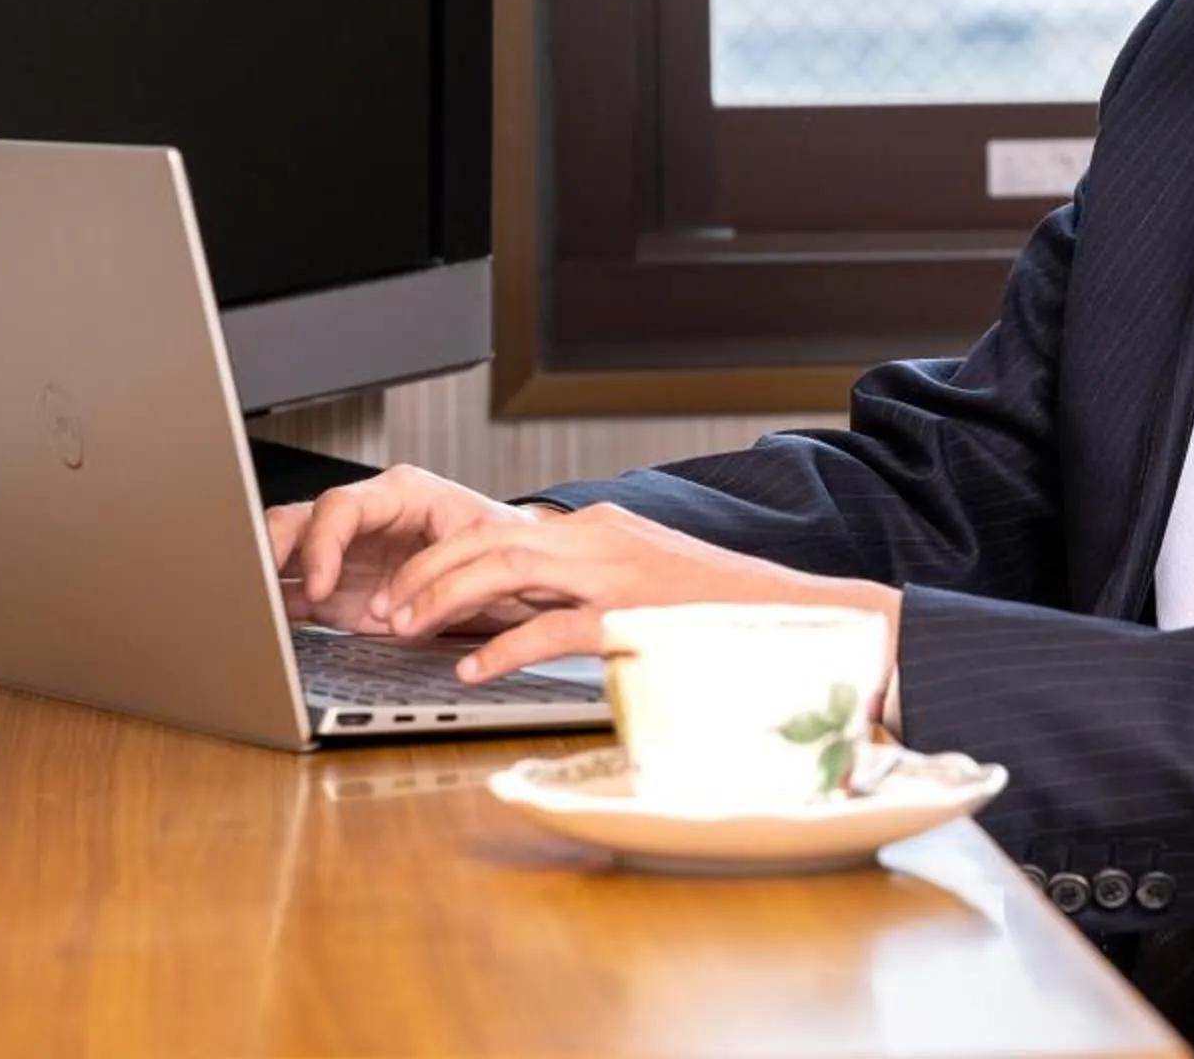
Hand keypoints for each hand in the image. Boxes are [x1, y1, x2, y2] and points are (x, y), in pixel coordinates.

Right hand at [264, 465, 552, 634]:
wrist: (516, 576)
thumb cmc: (506, 547)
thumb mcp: (487, 550)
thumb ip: (441, 572)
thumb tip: (395, 608)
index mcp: (400, 495)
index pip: (342, 506)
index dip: (323, 544)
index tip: (324, 586)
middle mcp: (364, 521)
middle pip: (298, 521)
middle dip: (270, 552)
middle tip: (258, 591)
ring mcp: (347, 557)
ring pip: (286, 555)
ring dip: (265, 581)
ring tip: (250, 611)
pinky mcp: (339, 592)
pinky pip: (295, 595)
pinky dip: (276, 611)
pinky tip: (263, 629)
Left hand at [370, 499, 902, 685]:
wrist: (806, 620)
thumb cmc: (725, 619)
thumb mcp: (646, 593)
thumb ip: (592, 595)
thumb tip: (537, 618)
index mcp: (604, 529)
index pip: (503, 527)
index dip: (445, 556)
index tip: (407, 587)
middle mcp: (604, 537)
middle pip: (489, 537)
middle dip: (428, 570)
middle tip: (387, 607)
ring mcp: (619, 573)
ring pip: (507, 566)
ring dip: (446, 596)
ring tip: (406, 627)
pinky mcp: (635, 616)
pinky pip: (552, 625)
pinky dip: (502, 646)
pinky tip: (471, 667)